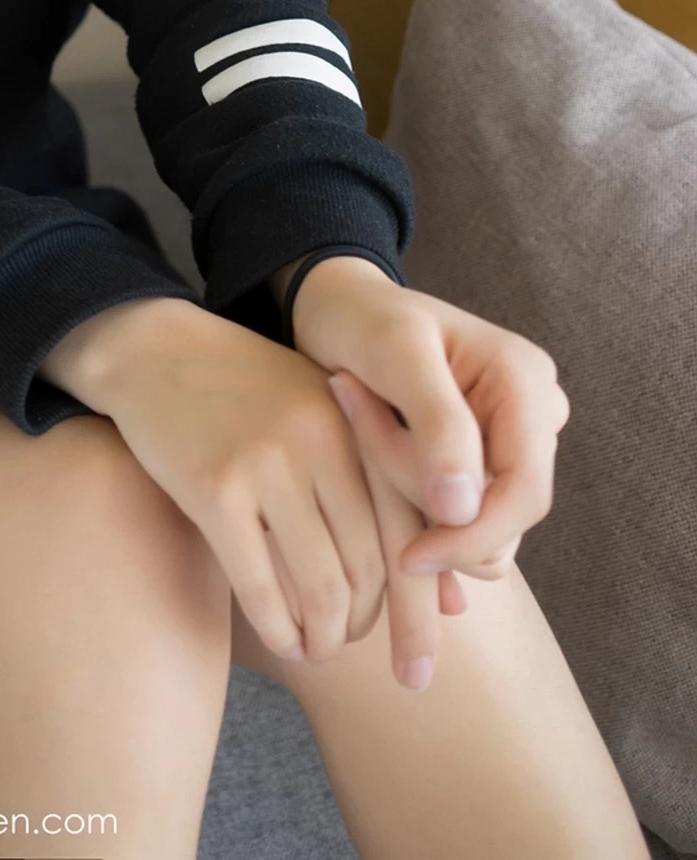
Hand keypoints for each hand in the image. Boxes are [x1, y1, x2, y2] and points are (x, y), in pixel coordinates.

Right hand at [42, 297, 460, 686]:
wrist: (153, 347)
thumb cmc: (248, 394)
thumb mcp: (326, 420)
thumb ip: (384, 495)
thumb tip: (449, 607)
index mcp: (361, 421)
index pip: (413, 532)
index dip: (419, 612)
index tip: (418, 669)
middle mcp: (327, 439)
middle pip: (373, 567)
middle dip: (367, 628)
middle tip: (353, 646)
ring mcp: (270, 462)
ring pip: (322, 586)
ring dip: (326, 637)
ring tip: (318, 648)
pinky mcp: (215, 487)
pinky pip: (261, 585)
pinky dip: (279, 629)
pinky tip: (283, 641)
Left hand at [289, 258, 571, 582]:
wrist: (336, 310)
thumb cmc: (362, 317)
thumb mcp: (395, 352)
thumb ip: (437, 423)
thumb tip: (466, 510)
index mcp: (526, 383)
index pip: (525, 494)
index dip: (473, 537)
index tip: (409, 556)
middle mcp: (531, 417)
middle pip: (497, 515)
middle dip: (425, 499)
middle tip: (362, 429)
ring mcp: (506, 443)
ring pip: (473, 524)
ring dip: (410, 498)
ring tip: (365, 428)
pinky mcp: (478, 464)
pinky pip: (455, 517)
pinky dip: (410, 504)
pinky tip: (373, 459)